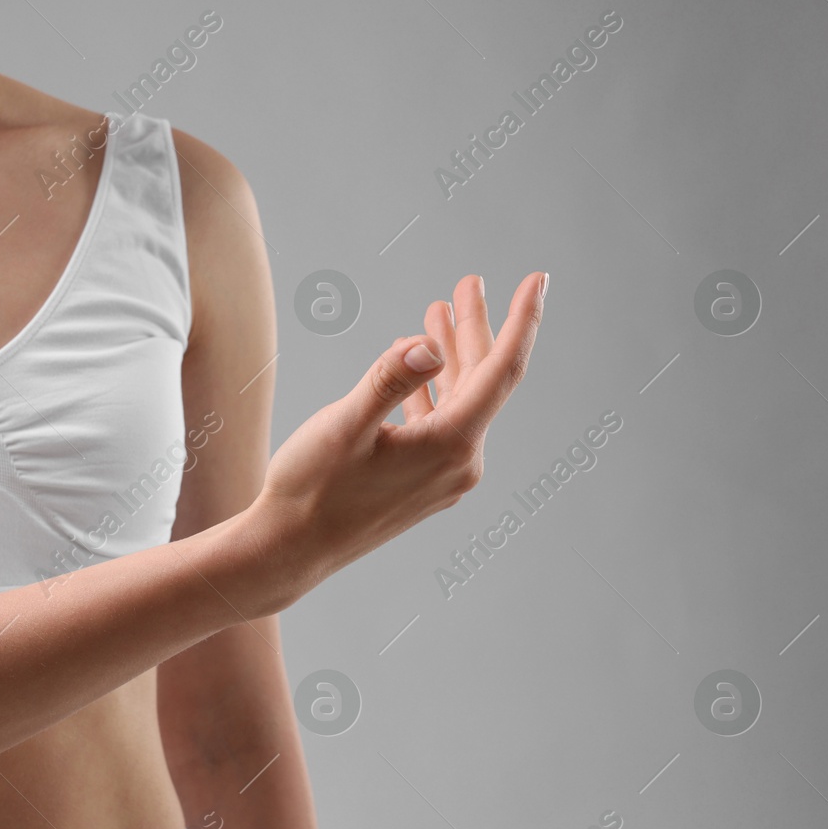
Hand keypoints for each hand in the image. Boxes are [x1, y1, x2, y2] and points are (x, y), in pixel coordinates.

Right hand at [251, 272, 546, 594]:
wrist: (289, 550)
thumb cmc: (309, 490)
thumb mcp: (343, 425)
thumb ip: (388, 380)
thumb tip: (427, 344)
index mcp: (450, 446)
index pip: (502, 370)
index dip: (522, 318)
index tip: (538, 278)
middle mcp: (459, 464)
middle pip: (481, 381)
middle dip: (474, 328)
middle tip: (469, 282)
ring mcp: (443, 478)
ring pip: (459, 403)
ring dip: (449, 357)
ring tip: (437, 312)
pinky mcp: (423, 486)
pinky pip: (441, 426)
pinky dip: (431, 391)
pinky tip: (414, 371)